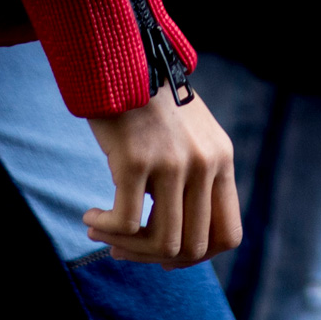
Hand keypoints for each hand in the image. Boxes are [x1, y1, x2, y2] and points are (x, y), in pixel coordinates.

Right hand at [84, 89, 241, 266]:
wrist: (121, 61)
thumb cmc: (148, 103)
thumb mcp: (190, 138)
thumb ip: (195, 179)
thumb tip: (178, 241)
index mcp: (221, 160)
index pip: (229, 235)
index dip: (198, 256)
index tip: (166, 254)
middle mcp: (204, 164)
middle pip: (193, 247)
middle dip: (154, 258)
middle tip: (124, 249)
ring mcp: (173, 163)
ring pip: (162, 242)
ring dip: (127, 248)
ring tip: (103, 233)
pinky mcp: (136, 161)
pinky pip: (126, 223)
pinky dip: (106, 229)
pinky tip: (91, 217)